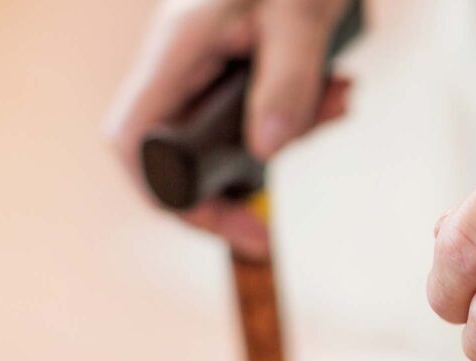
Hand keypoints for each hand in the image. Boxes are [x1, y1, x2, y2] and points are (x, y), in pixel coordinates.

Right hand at [104, 0, 352, 256]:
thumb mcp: (300, 16)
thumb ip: (287, 82)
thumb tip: (267, 154)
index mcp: (178, 49)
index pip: (135, 142)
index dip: (167, 194)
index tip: (227, 224)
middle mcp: (182, 63)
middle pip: (180, 153)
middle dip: (236, 184)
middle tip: (271, 223)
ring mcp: (210, 64)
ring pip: (229, 133)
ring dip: (287, 133)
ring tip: (340, 101)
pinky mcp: (242, 63)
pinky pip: (260, 108)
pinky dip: (299, 110)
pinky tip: (339, 90)